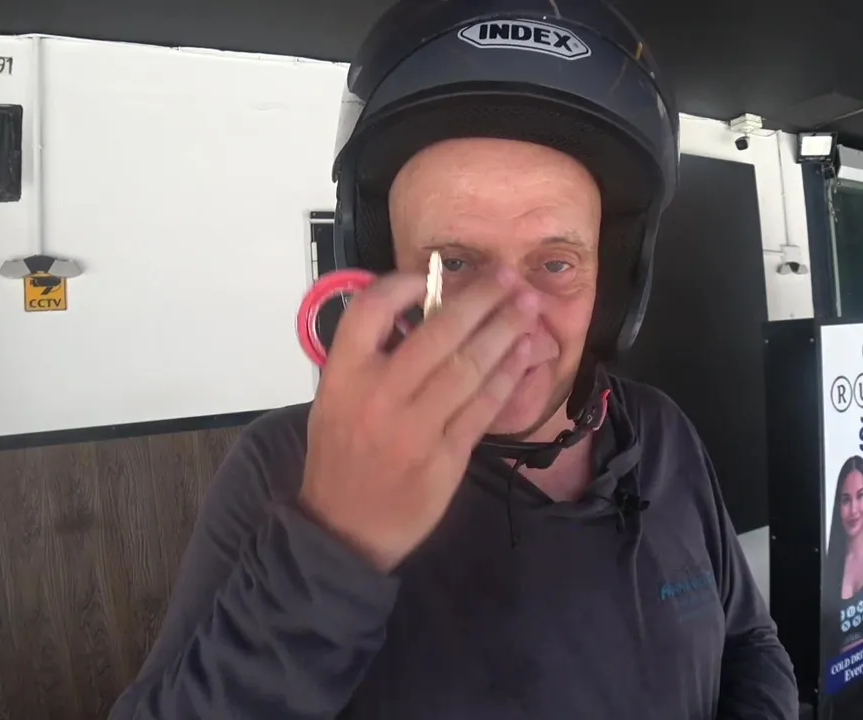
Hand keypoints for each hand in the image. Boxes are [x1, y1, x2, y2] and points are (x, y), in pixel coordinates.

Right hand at [299, 268, 537, 571]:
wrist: (344, 528)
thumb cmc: (342, 456)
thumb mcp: (334, 398)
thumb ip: (368, 357)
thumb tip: (419, 311)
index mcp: (343, 375)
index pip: (371, 309)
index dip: (404, 284)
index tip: (431, 276)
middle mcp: (379, 394)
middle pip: (439, 331)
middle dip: (482, 298)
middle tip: (509, 277)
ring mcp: (415, 427)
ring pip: (470, 365)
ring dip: (505, 330)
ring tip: (528, 306)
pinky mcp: (446, 455)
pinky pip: (484, 405)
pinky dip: (508, 375)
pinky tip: (525, 353)